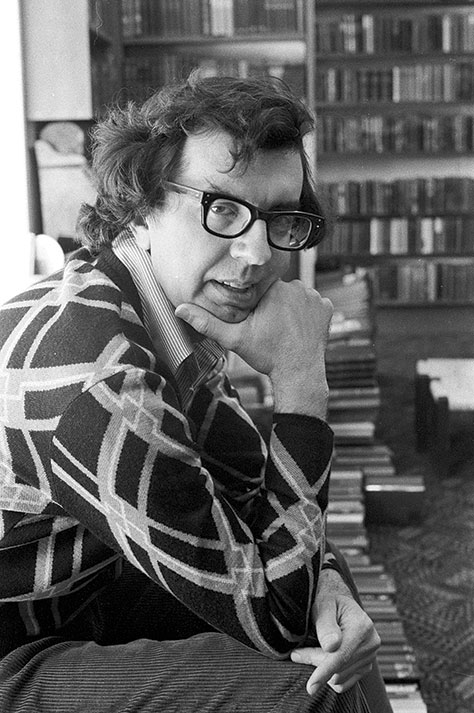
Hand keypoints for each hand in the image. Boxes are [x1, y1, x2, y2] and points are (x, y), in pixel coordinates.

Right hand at [176, 279, 332, 417]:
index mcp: (272, 289)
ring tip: (284, 327)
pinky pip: (313, 303)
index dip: (257, 302)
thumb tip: (181, 310)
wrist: (298, 374)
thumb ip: (208, 322)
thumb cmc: (267, 355)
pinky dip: (307, 313)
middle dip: (273, 303)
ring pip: (296, 295)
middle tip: (270, 326)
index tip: (257, 318)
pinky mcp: (326, 307)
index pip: (261, 286)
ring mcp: (314, 297)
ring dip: (290, 306)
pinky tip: (299, 328)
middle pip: (278, 289)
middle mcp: (296, 287)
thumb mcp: (234, 339)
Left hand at [290, 569, 380, 695]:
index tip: (311, 687)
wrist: (339, 602)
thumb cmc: (328, 600)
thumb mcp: (323, 605)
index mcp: (362, 626)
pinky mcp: (365, 666)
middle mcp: (371, 643)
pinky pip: (343, 683)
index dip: (324, 671)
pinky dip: (329, 676)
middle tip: (296, 653)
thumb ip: (326, 624)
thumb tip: (331, 646)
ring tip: (308, 650)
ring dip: (320, 669)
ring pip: (339, 678)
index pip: (341, 656)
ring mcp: (370, 657)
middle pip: (338, 669)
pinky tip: (322, 660)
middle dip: (314, 662)